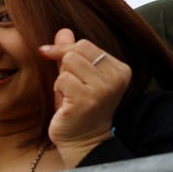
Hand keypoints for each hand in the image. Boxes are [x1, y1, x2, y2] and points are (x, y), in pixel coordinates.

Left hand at [39, 28, 130, 166]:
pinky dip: (58, 89)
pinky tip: (66, 103)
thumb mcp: (78, 77)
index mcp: (120, 69)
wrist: (82, 141)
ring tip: (69, 94)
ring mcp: (103, 89)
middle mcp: (116, 77)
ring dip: (61, 78)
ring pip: (68, 62)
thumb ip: (71, 54)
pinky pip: (61, 78)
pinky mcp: (87, 99)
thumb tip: (63, 30)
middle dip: (64, 65)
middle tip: (67, 85)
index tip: (53, 57)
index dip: (65, 51)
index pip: (86, 44)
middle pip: (77, 50)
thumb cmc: (79, 108)